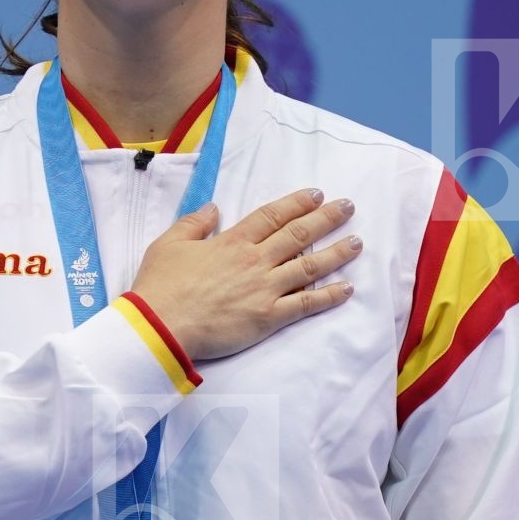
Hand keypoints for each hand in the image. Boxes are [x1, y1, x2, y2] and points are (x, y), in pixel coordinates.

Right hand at [129, 187, 360, 362]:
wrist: (161, 325)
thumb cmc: (161, 285)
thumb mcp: (169, 244)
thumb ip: (194, 223)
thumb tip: (214, 208)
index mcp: (232, 241)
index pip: (272, 216)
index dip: (296, 203)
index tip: (316, 194)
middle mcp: (254, 261)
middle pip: (298, 235)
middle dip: (326, 218)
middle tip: (348, 207)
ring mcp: (264, 289)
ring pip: (309, 266)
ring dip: (336, 253)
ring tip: (357, 243)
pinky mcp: (268, 318)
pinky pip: (305, 305)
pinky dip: (329, 296)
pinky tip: (347, 288)